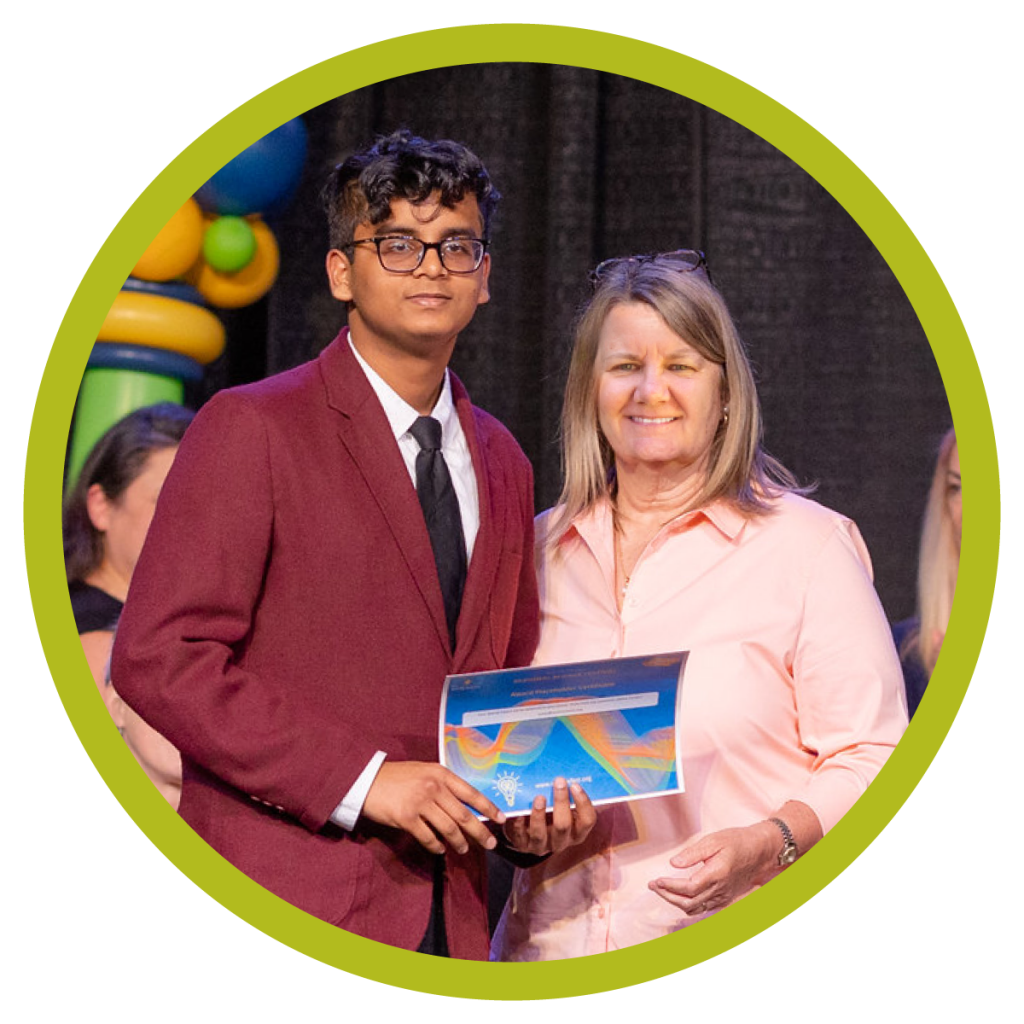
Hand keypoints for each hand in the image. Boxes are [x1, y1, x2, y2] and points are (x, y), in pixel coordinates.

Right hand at [361, 761, 505, 855]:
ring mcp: (420, 803)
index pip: (471, 793)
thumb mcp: (424, 772)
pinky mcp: (406, 818)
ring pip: (448, 828)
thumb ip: (443, 785)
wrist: (367, 780)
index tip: (501, 819)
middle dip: (479, 832)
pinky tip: (440, 850)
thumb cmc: (398, 776)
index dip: (488, 808)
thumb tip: (465, 805)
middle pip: (463, 815)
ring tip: (464, 849)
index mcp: (441, 774)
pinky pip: (428, 837)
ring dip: (459, 842)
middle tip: (489, 844)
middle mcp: (433, 787)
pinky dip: (436, 846)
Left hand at [502, 778, 595, 855]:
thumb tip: (565, 769)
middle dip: (561, 802)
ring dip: (539, 815)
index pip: (588, 820)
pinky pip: (520, 836)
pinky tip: (518, 811)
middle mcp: (561, 841)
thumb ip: (567, 795)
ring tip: (539, 797)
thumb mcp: (563, 808)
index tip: (575, 784)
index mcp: (576, 831)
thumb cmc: (552, 815)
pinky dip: (518, 823)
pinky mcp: (523, 845)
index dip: (583, 803)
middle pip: (563, 826)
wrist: (529, 835)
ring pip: (540, 834)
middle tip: (558, 782)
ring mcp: (542, 846)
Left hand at [648, 822, 778, 914]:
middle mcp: (720, 890)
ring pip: (695, 909)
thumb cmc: (737, 841)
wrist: (760, 851)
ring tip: (661, 890)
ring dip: (676, 902)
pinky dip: (688, 905)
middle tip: (652, 886)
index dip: (670, 887)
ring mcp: (723, 897)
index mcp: (717, 874)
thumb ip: (693, 853)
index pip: (688, 888)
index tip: (656, 880)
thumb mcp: (714, 840)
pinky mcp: (725, 898)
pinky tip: (678, 895)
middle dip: (667, 896)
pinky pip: (703, 908)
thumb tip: (674, 864)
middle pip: (689, 903)